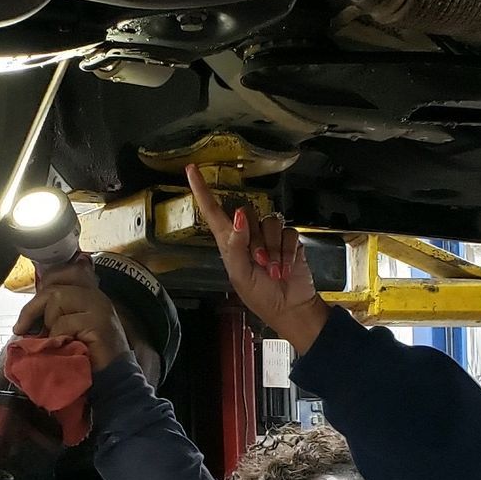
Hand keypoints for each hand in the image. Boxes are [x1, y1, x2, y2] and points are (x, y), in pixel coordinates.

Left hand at [12, 255, 130, 368]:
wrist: (113, 378)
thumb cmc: (88, 356)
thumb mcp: (68, 330)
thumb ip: (56, 315)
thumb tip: (27, 317)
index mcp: (89, 295)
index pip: (63, 273)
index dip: (42, 287)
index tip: (29, 312)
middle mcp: (95, 296)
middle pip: (53, 287)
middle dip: (32, 309)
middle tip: (21, 329)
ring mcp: (98, 307)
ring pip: (57, 298)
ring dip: (49, 323)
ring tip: (56, 340)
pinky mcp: (98, 322)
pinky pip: (64, 322)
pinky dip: (58, 337)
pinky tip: (66, 347)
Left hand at [185, 163, 327, 352]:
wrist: (288, 308)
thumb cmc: (260, 296)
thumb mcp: (240, 274)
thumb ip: (236, 245)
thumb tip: (238, 215)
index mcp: (229, 243)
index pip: (213, 211)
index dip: (202, 191)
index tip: (192, 171)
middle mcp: (248, 235)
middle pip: (247, 213)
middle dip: (255, 239)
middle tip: (259, 262)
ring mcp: (269, 236)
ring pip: (270, 222)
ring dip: (272, 249)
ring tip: (273, 269)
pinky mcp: (288, 240)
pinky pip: (288, 233)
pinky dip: (287, 253)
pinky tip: (285, 267)